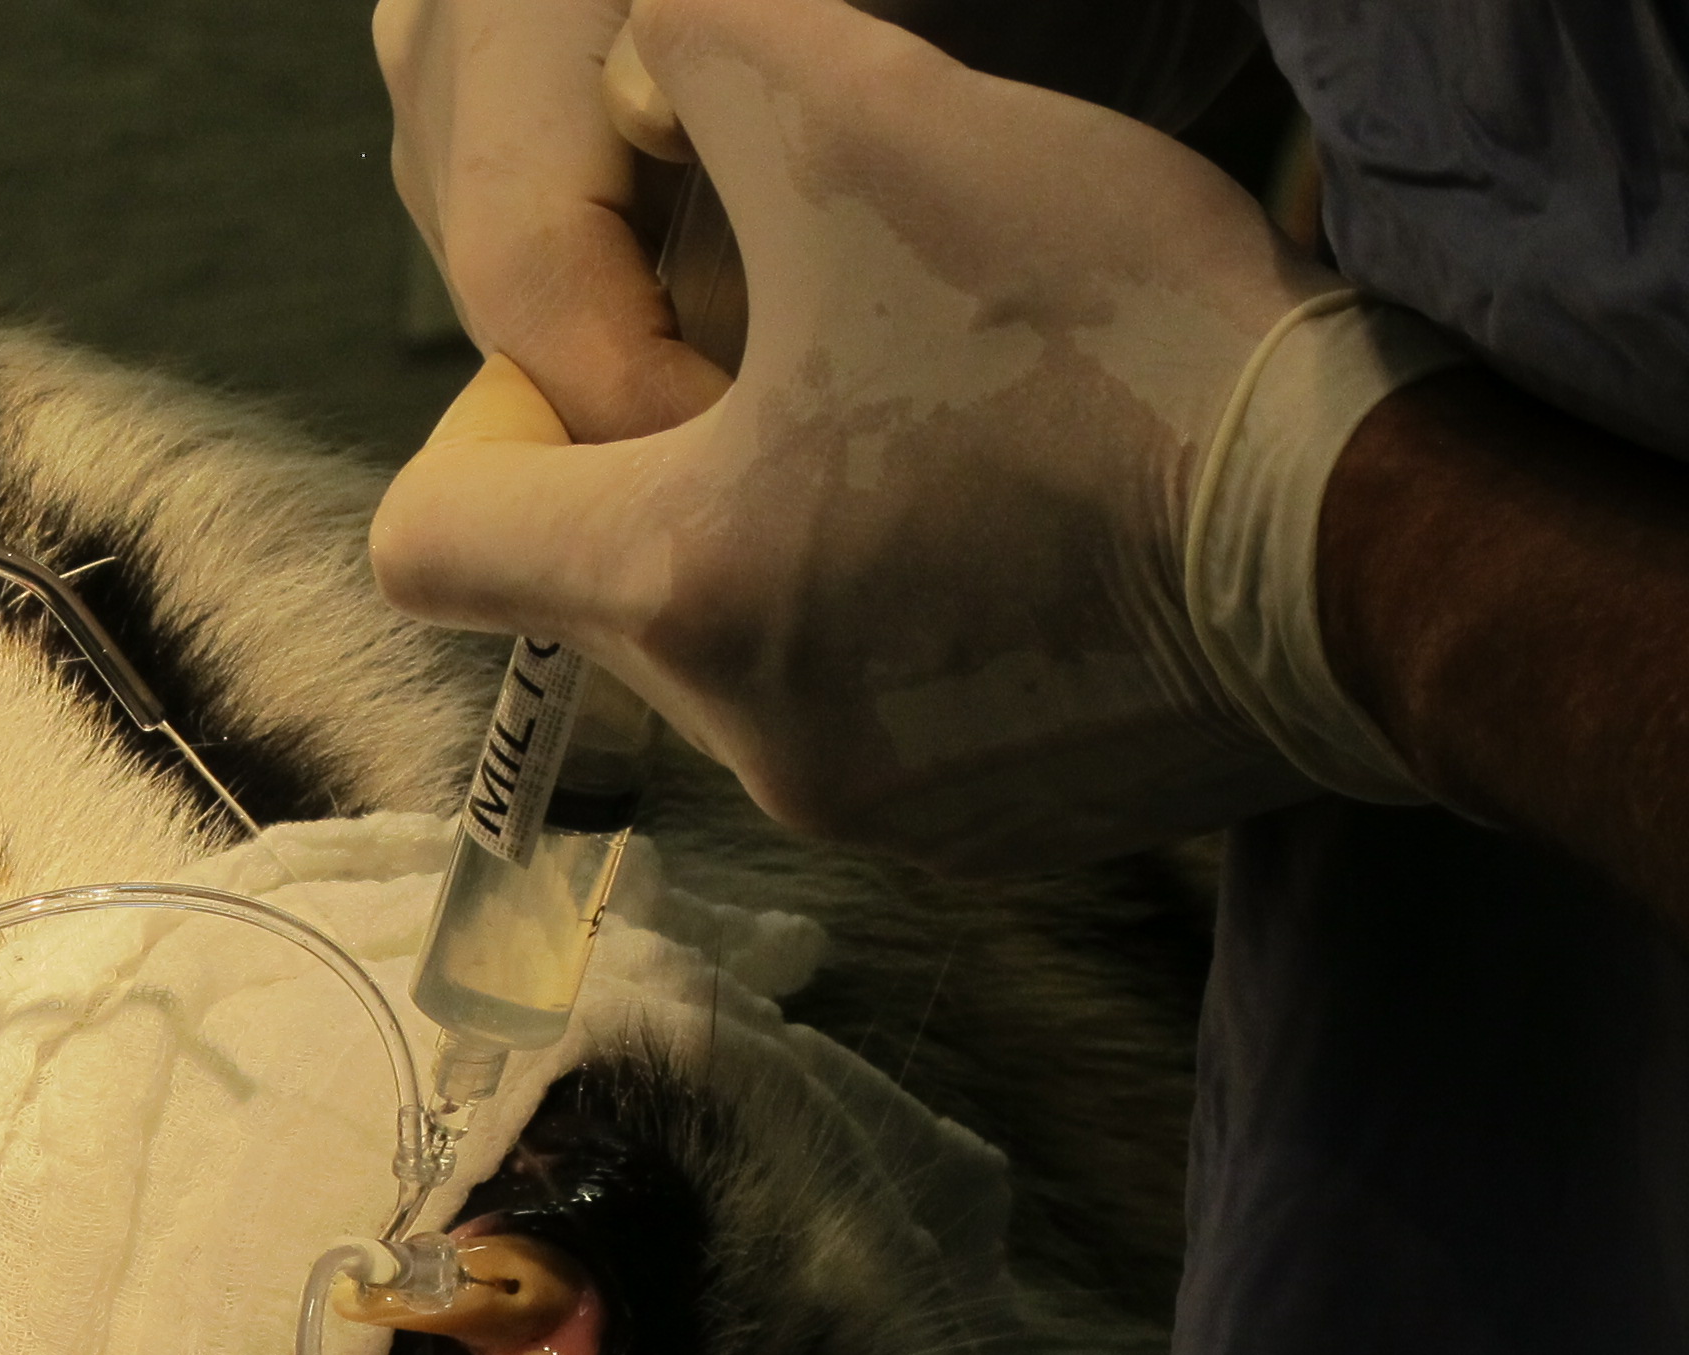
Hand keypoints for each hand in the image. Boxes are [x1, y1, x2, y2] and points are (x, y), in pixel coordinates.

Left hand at [371, 0, 1448, 868]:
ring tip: (945, 434)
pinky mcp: (985, 830)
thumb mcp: (882, 131)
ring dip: (797, 542)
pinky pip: (878, 714)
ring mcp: (864, 802)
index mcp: (674, 589)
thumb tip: (639, 50)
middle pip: (597, 593)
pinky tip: (1031, 526)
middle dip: (667, 473)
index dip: (492, 428)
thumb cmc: (1114, 343)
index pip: (427, 542)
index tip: (627, 360)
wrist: (1372, 544)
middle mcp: (742, 735)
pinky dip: (912, 622)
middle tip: (813, 362)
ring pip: (743, 653)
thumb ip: (709, 58)